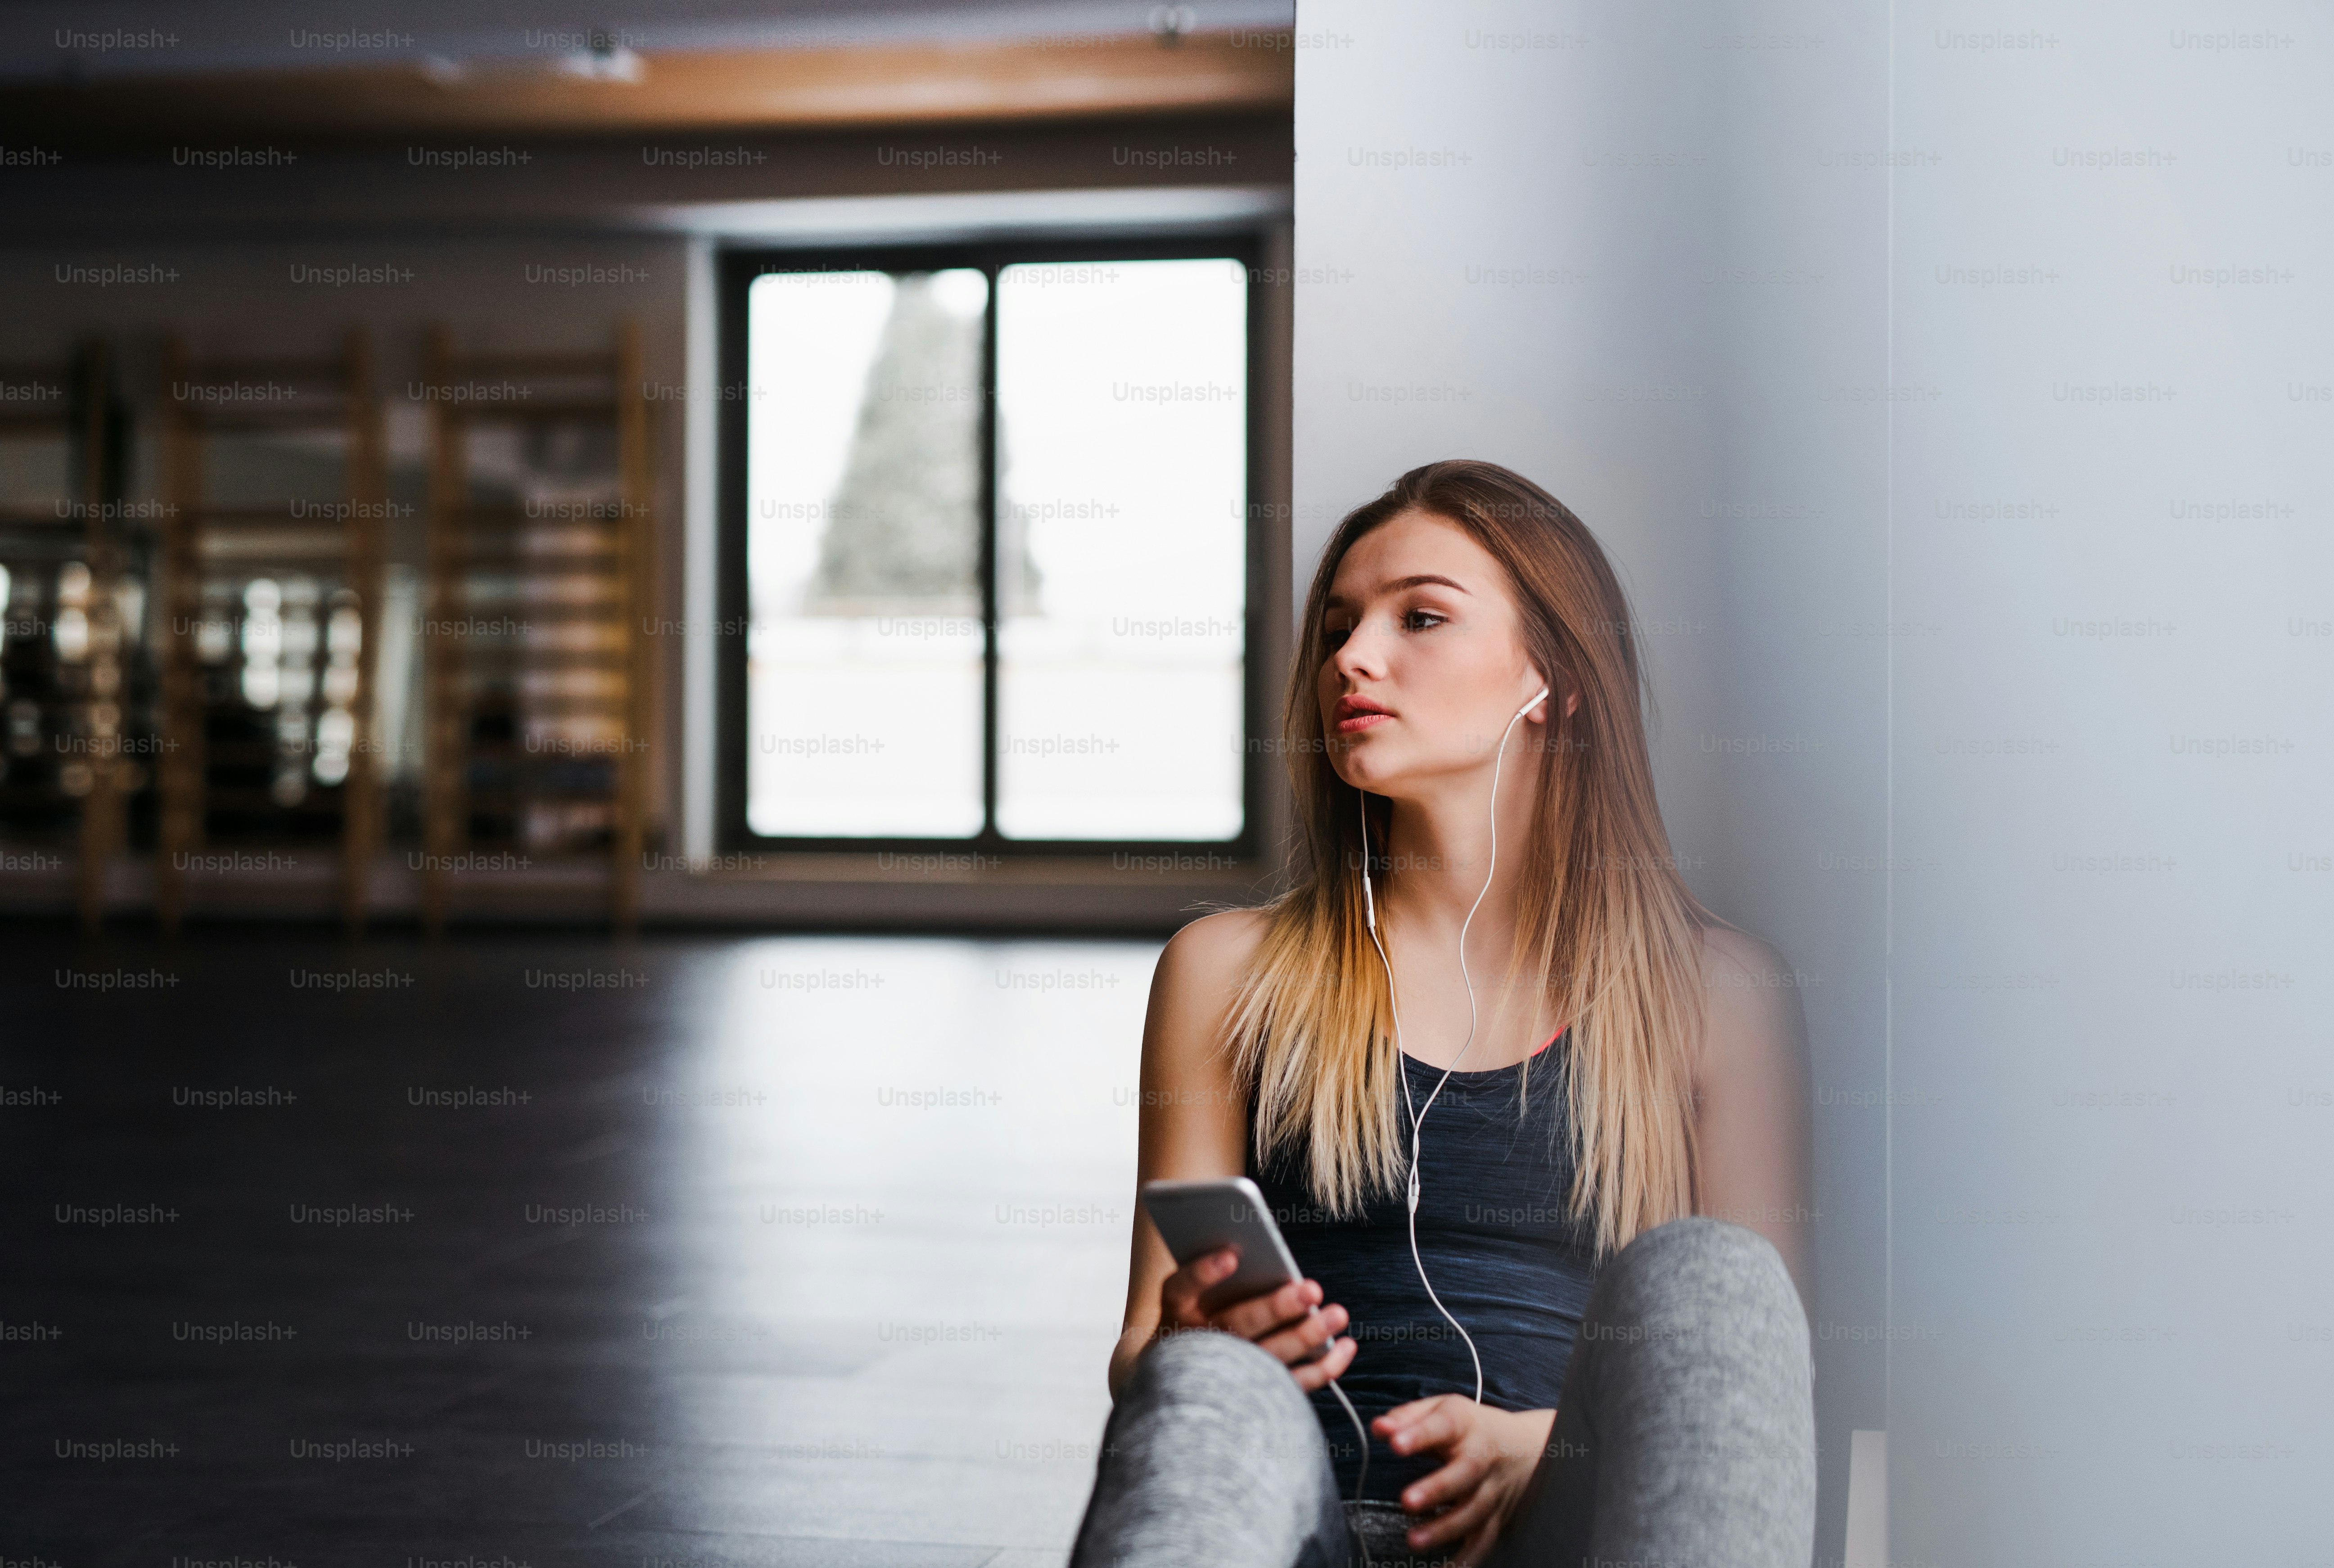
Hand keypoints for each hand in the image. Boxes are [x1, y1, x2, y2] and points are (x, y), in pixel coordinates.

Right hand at [1158, 1247, 1357, 1391]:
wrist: (1185, 1382)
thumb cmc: (1201, 1319)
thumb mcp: (1196, 1297)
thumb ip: (1218, 1275)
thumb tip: (1251, 1252)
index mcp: (1178, 1313)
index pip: (1180, 1288)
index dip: (1203, 1273)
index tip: (1231, 1256)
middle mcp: (1198, 1346)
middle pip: (1237, 1325)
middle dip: (1276, 1307)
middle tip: (1313, 1290)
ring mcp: (1228, 1375)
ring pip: (1269, 1357)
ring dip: (1306, 1336)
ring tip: (1338, 1314)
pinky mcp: (1257, 1397)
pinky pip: (1293, 1384)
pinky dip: (1324, 1369)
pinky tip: (1346, 1346)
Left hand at [1372, 1397, 1554, 1563]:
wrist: (1525, 1448)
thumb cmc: (1470, 1428)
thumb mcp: (1440, 1410)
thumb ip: (1407, 1418)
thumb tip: (1377, 1428)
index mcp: (1464, 1424)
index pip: (1442, 1425)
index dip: (1419, 1434)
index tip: (1395, 1444)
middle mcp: (1481, 1458)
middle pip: (1464, 1473)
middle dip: (1436, 1488)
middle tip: (1407, 1501)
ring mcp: (1491, 1491)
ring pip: (1473, 1512)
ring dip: (1445, 1529)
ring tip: (1414, 1540)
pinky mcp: (1496, 1518)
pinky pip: (1483, 1541)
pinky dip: (1467, 1559)